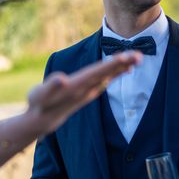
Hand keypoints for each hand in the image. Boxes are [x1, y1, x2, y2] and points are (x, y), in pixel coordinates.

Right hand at [27, 51, 141, 134]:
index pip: (97, 73)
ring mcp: (88, 92)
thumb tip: (62, 79)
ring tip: (137, 58)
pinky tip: (126, 69)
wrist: (42, 122)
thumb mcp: (40, 95)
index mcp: (77, 86)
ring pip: (109, 77)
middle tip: (139, 56)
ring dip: (123, 67)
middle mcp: (86, 89)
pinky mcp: (88, 92)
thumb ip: (51, 86)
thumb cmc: (39, 105)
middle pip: (107, 74)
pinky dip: (116, 74)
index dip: (111, 65)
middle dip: (122, 65)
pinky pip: (106, 81)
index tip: (126, 57)